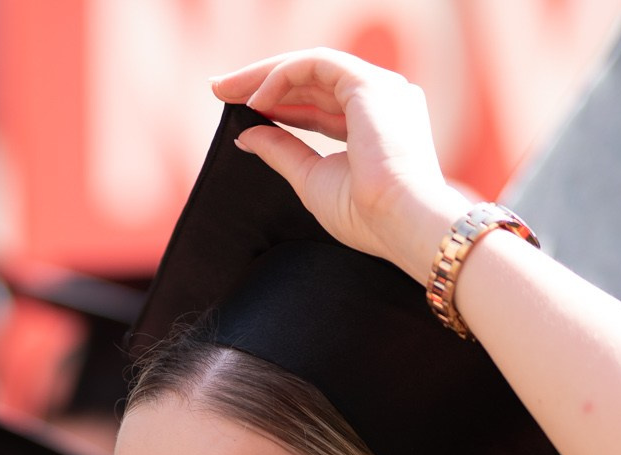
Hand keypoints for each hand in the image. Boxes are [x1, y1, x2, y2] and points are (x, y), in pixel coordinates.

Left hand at [211, 50, 469, 283]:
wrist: (401, 223)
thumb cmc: (367, 215)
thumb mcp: (312, 179)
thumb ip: (282, 151)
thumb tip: (247, 135)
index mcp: (377, 126)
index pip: (320, 106)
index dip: (279, 105)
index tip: (240, 110)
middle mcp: (383, 100)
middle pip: (313, 82)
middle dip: (262, 82)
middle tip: (219, 90)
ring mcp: (379, 89)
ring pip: (312, 66)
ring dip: (265, 75)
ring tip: (226, 90)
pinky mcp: (368, 85)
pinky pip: (316, 65)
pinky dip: (282, 77)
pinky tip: (256, 99)